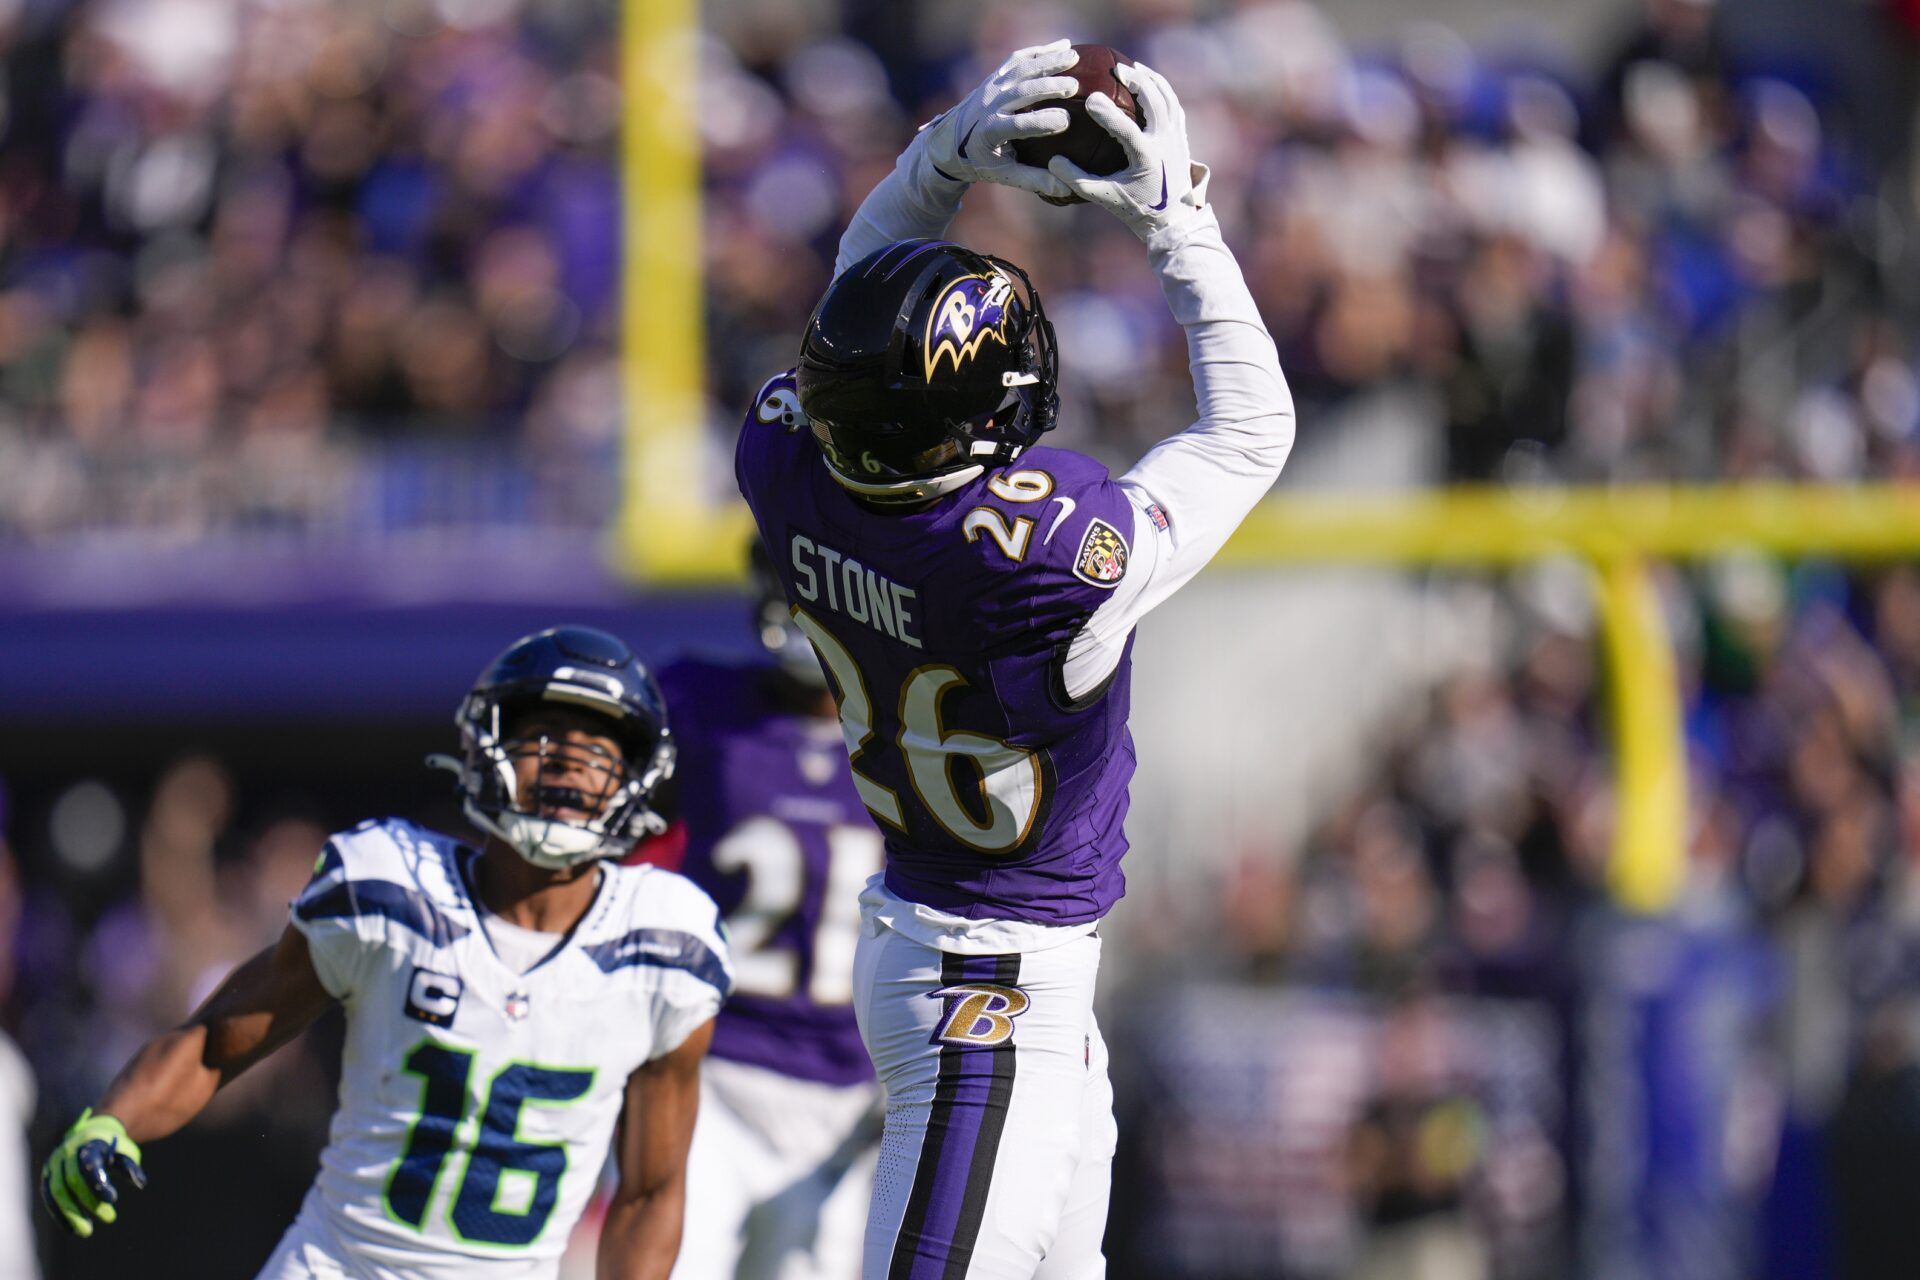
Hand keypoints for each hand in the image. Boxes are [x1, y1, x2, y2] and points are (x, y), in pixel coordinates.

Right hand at [40, 1109, 146, 1237]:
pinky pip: (48, 1197)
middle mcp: (67, 1152)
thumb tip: (140, 1184)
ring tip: (87, 1231)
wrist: (91, 1134)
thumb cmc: (113, 1148)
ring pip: (56, 1191)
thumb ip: (130, 1166)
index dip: (99, 1182)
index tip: (113, 1199)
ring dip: (71, 1214)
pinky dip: (59, 1214)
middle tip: (110, 1218)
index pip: (89, 1163)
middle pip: (72, 1180)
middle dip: (90, 1202)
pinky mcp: (47, 1176)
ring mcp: (54, 1164)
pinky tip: (71, 1230)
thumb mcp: (125, 1152)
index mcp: (88, 1143)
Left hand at [918, 40, 1077, 199]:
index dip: (1040, 122)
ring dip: (1048, 61)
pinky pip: (1018, 59)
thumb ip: (1035, 180)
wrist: (950, 141)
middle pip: (1021, 92)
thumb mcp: (1005, 174)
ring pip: (1021, 69)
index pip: (1017, 125)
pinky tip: (1064, 45)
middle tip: (1074, 86)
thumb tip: (1068, 187)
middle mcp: (989, 105)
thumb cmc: (982, 161)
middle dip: (1047, 86)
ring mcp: (991, 87)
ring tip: (1074, 56)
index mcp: (990, 132)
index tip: (1065, 121)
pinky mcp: (995, 76)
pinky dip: (1040, 51)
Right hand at [1047, 62, 1209, 239]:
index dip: (1107, 113)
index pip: (1126, 129)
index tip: (1090, 98)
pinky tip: (1148, 81)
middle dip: (1137, 81)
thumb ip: (1077, 180)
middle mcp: (1165, 144)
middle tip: (1116, 69)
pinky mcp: (1181, 138)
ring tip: (1133, 68)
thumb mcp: (1104, 198)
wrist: (1173, 220)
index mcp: (1146, 158)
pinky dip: (1162, 90)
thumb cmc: (1135, 210)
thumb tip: (1053, 162)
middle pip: (1155, 102)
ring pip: (1168, 99)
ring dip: (1152, 80)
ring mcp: (1176, 139)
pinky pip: (1173, 106)